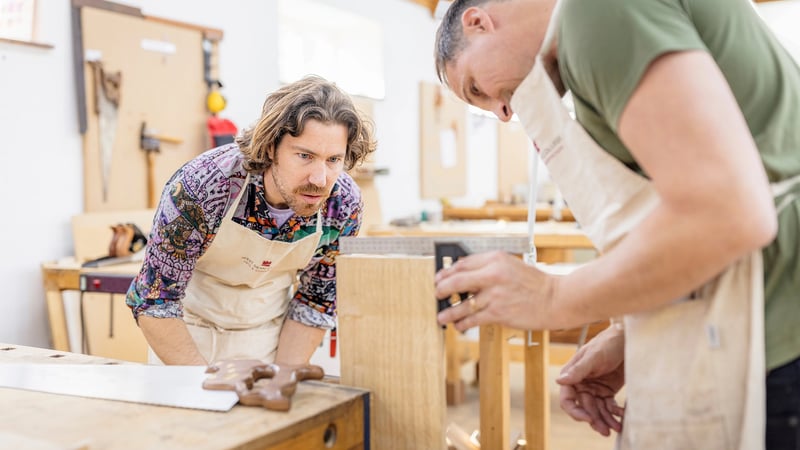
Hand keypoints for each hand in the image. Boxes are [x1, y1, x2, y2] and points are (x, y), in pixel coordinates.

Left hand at [434, 251, 559, 331]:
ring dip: (449, 312)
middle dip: (442, 289)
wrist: (556, 299)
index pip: (463, 263)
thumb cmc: (536, 284)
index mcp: (496, 259)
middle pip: (456, 281)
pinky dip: (463, 323)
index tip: (440, 278)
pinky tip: (459, 325)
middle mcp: (493, 274)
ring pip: (462, 304)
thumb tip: (466, 277)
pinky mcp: (498, 313)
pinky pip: (473, 319)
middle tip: (437, 295)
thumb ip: (489, 269)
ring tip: (442, 316)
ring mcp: (494, 294)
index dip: (447, 272)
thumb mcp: (511, 266)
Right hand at [556, 324, 625, 435]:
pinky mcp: (608, 390)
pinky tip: (622, 416)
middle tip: (605, 431)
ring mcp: (595, 388)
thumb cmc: (607, 342)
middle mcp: (582, 384)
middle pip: (585, 408)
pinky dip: (615, 413)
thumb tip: (559, 381)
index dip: (575, 411)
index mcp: (573, 376)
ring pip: (597, 410)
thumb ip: (578, 369)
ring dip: (605, 420)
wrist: (628, 338)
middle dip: (595, 420)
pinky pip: (609, 406)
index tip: (588, 418)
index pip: (568, 399)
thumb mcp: (593, 355)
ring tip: (616, 428)